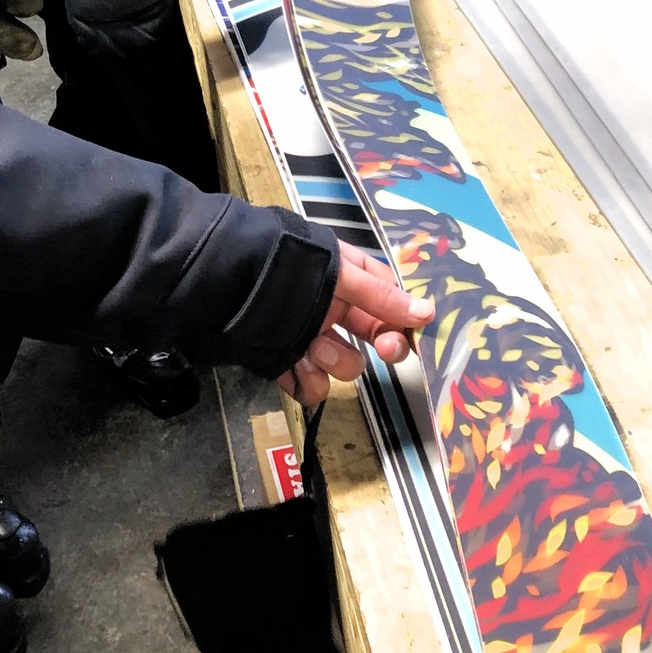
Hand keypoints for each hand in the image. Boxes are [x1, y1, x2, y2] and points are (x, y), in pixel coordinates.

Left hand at [276, 242, 434, 406]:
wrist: (224, 282)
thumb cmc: (284, 267)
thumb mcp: (338, 274)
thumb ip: (381, 296)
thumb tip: (427, 312)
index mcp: (345, 277)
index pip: (387, 301)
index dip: (400, 321)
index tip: (407, 336)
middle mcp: (330, 307)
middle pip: (372, 336)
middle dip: (380, 345)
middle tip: (384, 349)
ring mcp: (308, 335)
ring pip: (344, 363)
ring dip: (335, 360)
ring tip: (314, 348)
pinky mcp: (284, 360)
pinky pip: (311, 385)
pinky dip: (307, 383)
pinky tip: (297, 369)